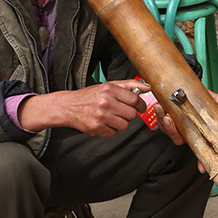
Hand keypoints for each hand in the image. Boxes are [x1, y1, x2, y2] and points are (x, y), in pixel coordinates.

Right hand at [17, 79, 144, 136]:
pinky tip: (104, 123)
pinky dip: (111, 130)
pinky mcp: (96, 128)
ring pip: (124, 125)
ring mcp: (100, 116)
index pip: (135, 99)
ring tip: (112, 117)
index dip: (141, 105)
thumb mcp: (108, 86)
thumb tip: (149, 87)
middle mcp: (105, 102)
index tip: (141, 107)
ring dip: (121, 123)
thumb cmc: (91, 96)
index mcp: (110, 90)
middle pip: (132, 115)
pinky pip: (114, 133)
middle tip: (122, 112)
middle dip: (129, 115)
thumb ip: (129, 85)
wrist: (68, 106)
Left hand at [153, 90, 217, 173]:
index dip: (201, 161)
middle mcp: (185, 132)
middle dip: (174, 132)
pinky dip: (159, 115)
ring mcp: (174, 126)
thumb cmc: (199, 98)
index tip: (201, 168)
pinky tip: (160, 107)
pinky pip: (160, 122)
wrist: (185, 88)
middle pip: (179, 140)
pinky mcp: (165, 119)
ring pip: (168, 131)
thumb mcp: (209, 98)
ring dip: (165, 123)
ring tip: (164, 112)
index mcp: (198, 131)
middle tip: (171, 122)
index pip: (201, 149)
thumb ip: (215, 100)